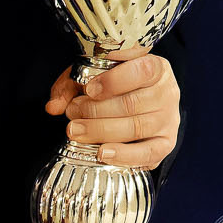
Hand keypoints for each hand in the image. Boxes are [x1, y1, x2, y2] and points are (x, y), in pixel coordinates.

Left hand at [45, 47, 179, 168]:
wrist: (143, 102)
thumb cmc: (118, 85)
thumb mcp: (94, 75)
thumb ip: (72, 85)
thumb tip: (53, 106)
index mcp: (156, 67)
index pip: (141, 70)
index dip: (114, 80)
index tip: (88, 88)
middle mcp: (167, 92)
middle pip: (131, 104)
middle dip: (95, 110)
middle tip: (72, 112)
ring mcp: (168, 119)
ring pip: (135, 127)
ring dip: (101, 130)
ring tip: (76, 130)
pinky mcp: (166, 143)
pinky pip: (147, 153)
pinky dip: (124, 154)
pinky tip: (103, 152)